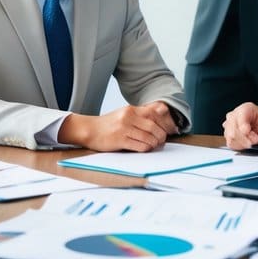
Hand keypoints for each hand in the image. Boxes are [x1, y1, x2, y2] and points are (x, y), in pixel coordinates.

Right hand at [58, 102, 177, 151]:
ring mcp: (124, 128)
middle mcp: (128, 117)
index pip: (154, 114)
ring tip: (153, 146)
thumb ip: (142, 113)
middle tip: (161, 141)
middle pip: (153, 127)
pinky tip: (144, 149)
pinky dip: (146, 149)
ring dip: (154, 144)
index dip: (164, 123)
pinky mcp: (120, 140)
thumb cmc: (109, 124)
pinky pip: (140, 146)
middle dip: (161, 136)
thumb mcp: (125, 114)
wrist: (90, 130)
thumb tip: (163, 109)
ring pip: (148, 138)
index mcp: (131, 109)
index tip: (168, 130)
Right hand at [223, 102, 257, 149]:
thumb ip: (255, 129)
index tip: (254, 137)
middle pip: (232, 130)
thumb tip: (243, 132)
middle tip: (255, 140)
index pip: (239, 119)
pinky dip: (239, 145)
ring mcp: (230, 123)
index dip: (245, 130)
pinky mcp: (229, 133)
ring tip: (252, 141)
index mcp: (245, 109)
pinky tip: (246, 142)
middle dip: (244, 139)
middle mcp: (235, 114)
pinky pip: (230, 143)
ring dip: (242, 143)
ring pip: (230, 137)